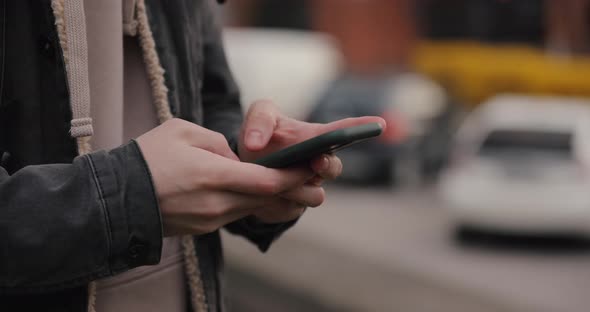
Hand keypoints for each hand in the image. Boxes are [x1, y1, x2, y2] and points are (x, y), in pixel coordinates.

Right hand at [136, 118, 323, 235]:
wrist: (116, 199)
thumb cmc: (147, 158)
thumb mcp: (182, 132)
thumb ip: (218, 143)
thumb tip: (235, 159)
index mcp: (212, 176)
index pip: (266, 181)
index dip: (293, 176)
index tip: (311, 168)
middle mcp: (216, 203)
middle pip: (265, 198)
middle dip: (291, 189)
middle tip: (313, 179)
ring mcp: (210, 220)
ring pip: (252, 207)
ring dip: (271, 197)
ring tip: (289, 184)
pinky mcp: (204, 228)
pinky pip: (234, 214)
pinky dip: (249, 203)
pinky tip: (255, 193)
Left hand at [239, 100, 385, 222]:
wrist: (240, 169)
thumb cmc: (259, 137)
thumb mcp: (258, 117)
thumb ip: (260, 120)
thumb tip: (255, 144)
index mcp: (315, 137)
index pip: (343, 132)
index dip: (362, 128)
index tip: (378, 124)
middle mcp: (318, 163)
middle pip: (334, 168)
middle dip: (327, 165)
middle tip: (316, 161)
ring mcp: (308, 187)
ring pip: (315, 195)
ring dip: (295, 187)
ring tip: (274, 178)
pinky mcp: (293, 207)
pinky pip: (293, 208)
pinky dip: (277, 201)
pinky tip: (264, 193)